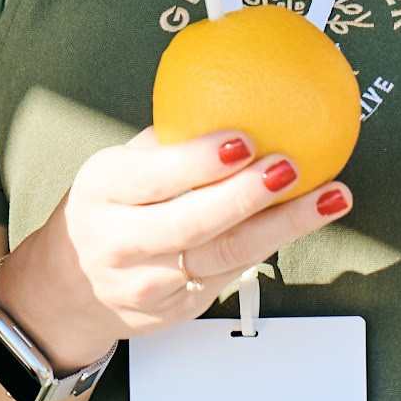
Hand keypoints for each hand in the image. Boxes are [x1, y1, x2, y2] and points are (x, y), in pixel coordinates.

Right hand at [0, 127, 351, 371]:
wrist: (70, 290)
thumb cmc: (104, 212)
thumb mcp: (117, 167)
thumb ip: (169, 139)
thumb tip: (234, 91)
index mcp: (105, 191)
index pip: (154, 176)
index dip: (200, 160)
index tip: (244, 139)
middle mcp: (122, 241)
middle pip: (192, 223)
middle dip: (247, 197)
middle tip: (292, 167)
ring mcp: (150, 283)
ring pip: (223, 257)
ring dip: (283, 226)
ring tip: (329, 198)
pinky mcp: (180, 309)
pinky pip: (233, 273)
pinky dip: (272, 244)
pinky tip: (307, 220)